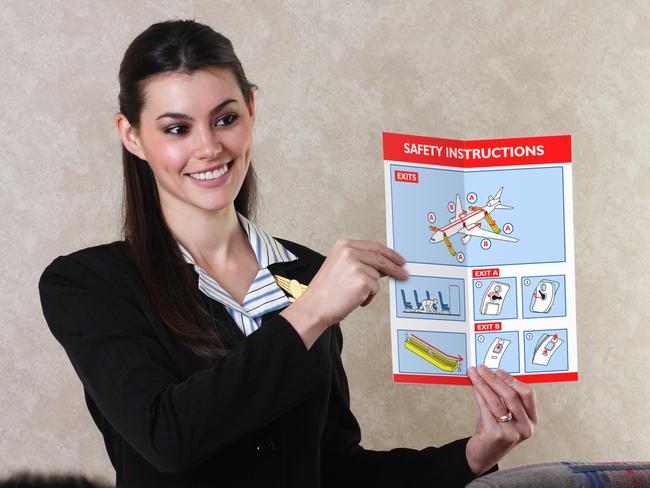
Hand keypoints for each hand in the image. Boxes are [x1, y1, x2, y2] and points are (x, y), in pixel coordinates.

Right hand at [280, 239, 407, 346]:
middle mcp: (349, 252)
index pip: (373, 246)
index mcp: (343, 245)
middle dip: (395, 268)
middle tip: (403, 274)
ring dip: (370, 288)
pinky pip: (375, 289)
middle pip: (381, 258)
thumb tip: (383, 266)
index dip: (389, 254)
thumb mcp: (339, 267)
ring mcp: (356, 265)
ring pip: (377, 276)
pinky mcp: (362, 280)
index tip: (399, 260)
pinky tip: (354, 299)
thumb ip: (359, 261)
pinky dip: (367, 297)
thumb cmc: (325, 292)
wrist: (314, 308)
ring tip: (353, 294)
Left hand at [465, 365, 537, 475]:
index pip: (527, 394)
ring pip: (497, 400)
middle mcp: (525, 427)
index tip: (498, 370)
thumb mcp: (505, 414)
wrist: (483, 455)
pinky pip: (485, 408)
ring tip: (474, 373)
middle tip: (482, 368)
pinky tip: (473, 387)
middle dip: (495, 379)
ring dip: (483, 384)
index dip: (512, 379)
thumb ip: (503, 397)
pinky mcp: (496, 435)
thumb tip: (492, 372)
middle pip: (512, 395)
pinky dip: (478, 394)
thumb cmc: (494, 431)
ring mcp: (512, 432)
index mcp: (531, 420)